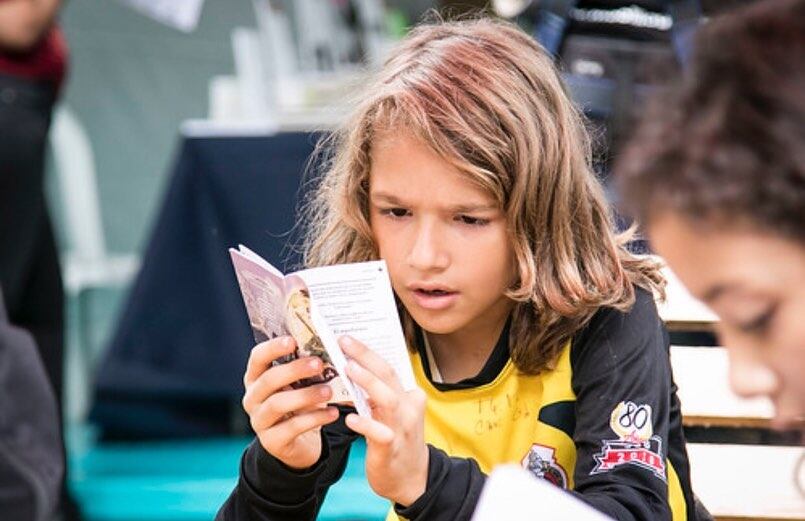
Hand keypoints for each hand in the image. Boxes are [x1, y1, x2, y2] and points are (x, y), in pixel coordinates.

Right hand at [242, 336, 339, 469]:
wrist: (301, 443)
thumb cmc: (301, 404)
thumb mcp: (302, 385)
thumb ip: (308, 369)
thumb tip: (329, 349)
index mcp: (256, 378)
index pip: (257, 358)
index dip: (273, 348)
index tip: (293, 341)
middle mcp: (253, 398)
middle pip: (268, 380)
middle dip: (294, 369)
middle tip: (318, 363)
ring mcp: (259, 421)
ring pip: (278, 404)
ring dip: (305, 395)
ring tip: (329, 391)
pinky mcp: (271, 441)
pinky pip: (292, 427)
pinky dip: (315, 418)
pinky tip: (333, 413)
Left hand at [339, 336, 428, 506]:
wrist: (412, 479)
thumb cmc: (398, 440)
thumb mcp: (393, 413)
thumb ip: (379, 393)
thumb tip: (354, 369)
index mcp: (406, 396)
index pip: (387, 367)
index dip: (367, 352)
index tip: (347, 338)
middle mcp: (407, 408)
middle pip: (388, 376)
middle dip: (366, 356)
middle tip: (344, 341)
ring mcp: (401, 428)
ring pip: (388, 399)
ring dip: (369, 382)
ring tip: (349, 369)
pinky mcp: (391, 449)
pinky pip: (380, 434)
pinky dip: (366, 425)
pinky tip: (350, 419)